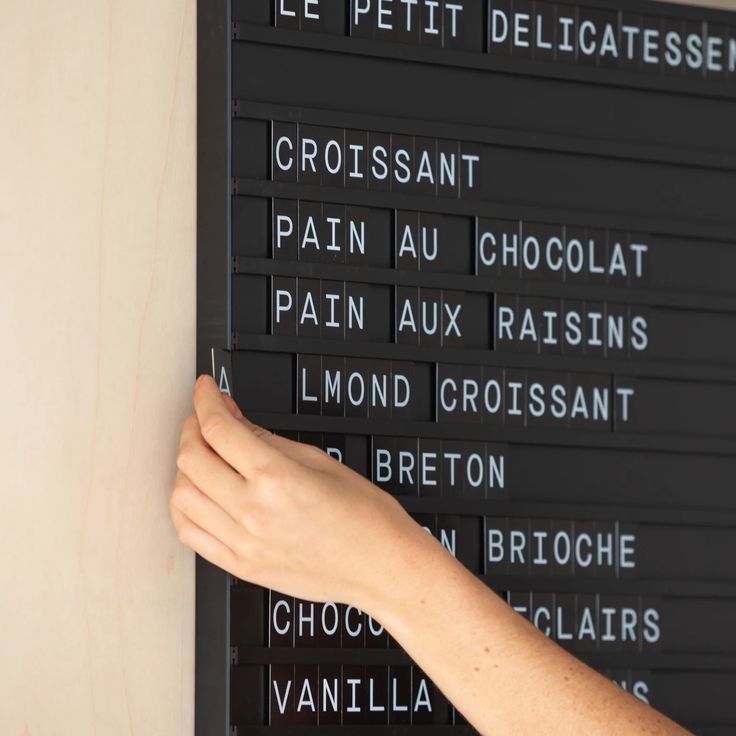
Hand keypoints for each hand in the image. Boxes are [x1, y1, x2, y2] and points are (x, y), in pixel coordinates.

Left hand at [170, 375, 436, 613]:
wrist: (378, 565)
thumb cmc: (362, 516)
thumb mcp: (318, 460)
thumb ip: (266, 437)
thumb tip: (234, 417)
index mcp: (277, 477)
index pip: (219, 428)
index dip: (205, 400)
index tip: (205, 390)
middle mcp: (254, 511)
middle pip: (191, 459)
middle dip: (192, 428)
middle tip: (204, 418)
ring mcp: (243, 542)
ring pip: (181, 497)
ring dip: (185, 468)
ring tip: (203, 456)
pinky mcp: (240, 565)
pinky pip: (190, 534)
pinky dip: (184, 508)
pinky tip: (198, 495)